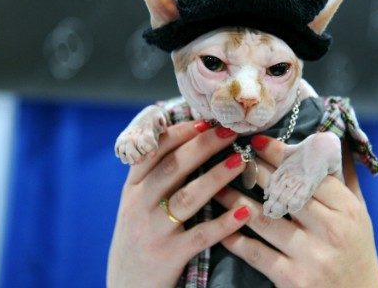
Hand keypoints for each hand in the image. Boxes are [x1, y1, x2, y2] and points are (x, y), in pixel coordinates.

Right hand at [107, 121, 251, 287]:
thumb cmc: (139, 238)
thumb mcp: (136, 205)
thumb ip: (154, 177)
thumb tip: (184, 139)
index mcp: (132, 189)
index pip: (153, 153)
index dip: (179, 134)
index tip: (204, 121)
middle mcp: (138, 206)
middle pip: (172, 168)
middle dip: (202, 146)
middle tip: (229, 131)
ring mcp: (152, 232)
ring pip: (187, 198)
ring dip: (216, 177)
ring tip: (241, 161)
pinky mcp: (168, 256)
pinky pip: (200, 236)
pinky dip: (223, 223)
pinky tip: (244, 212)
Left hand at [215, 136, 377, 287]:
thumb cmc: (356, 252)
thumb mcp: (358, 215)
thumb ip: (343, 180)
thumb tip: (328, 140)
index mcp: (348, 210)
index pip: (310, 174)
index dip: (280, 154)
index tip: (257, 140)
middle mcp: (332, 230)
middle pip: (285, 191)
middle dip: (255, 171)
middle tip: (231, 155)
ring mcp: (312, 256)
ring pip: (265, 219)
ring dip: (235, 200)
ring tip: (217, 185)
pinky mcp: (293, 279)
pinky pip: (256, 253)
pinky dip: (235, 238)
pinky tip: (220, 226)